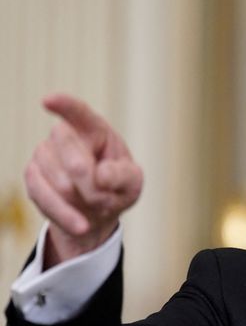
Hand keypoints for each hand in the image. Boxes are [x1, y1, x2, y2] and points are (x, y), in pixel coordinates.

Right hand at [24, 94, 142, 267]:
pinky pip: (44, 197)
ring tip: (97, 205)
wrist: (95, 214)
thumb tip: (101, 175)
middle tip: (107, 197)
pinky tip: (81, 224)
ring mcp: (44, 155)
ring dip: (83, 201)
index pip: (79, 113)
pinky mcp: (33, 177)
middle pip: (74, 159)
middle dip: (94, 186)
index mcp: (94, 130)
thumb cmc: (116, 188)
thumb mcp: (132, 183)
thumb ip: (124, 176)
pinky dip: (67, 214)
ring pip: (60, 182)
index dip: (65, 106)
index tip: (48, 101)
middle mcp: (65, 137)